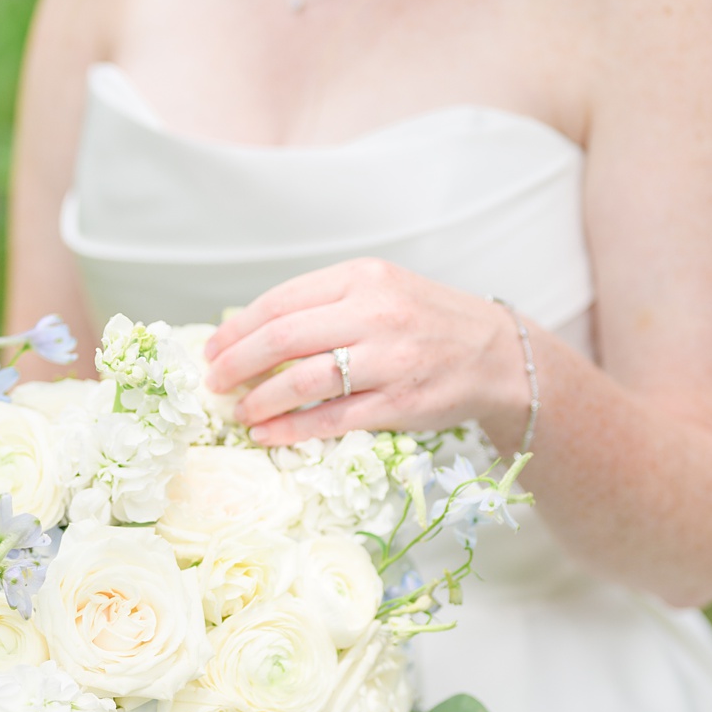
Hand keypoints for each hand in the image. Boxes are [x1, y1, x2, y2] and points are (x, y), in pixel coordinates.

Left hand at [198, 258, 531, 450]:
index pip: (280, 301)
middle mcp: (376, 313)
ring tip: (241, 410)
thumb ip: (327, 303)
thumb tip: (253, 331)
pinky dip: (292, 428)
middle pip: (283, 338)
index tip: (213, 349)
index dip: (237, 328)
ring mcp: (390, 359)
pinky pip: (332, 418)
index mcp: (364, 277)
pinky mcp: (401, 402)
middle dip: (237, 364)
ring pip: (303, 381)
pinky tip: (269, 433)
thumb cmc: (430, 322)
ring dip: (260, 400)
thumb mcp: (382, 290)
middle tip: (215, 383)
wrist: (498, 355)